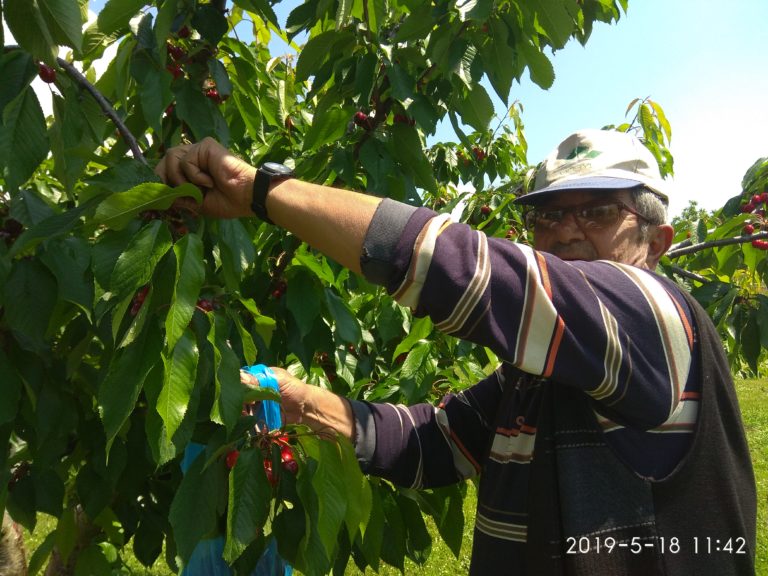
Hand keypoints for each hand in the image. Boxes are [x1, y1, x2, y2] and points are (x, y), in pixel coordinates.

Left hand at [155, 137, 255, 218]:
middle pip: (165, 159)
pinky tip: (209, 181)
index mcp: (192, 168)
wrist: (247, 196)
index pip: (166, 167)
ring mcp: (199, 149)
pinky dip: (194, 175)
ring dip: (180, 178)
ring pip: (171, 157)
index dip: (160, 180)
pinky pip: (186, 160)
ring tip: (198, 189)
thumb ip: (179, 198)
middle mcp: (194, 155)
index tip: (160, 195)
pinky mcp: (205, 145)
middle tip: (173, 194)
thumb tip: (160, 196)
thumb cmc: (228, 202)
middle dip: (164, 178)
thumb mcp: (197, 203)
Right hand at [239, 366, 354, 439]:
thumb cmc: (296, 389)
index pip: (241, 377)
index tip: (231, 391)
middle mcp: (256, 387)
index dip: (235, 384)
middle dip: (237, 400)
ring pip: (241, 405)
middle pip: (239, 393)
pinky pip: (248, 416)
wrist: (306, 408)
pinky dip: (246, 419)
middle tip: (238, 407)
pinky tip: (245, 422)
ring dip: (240, 411)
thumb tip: (241, 377)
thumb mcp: (279, 381)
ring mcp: (257, 401)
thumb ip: (261, 380)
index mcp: (259, 375)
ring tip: (242, 415)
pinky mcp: (259, 413)